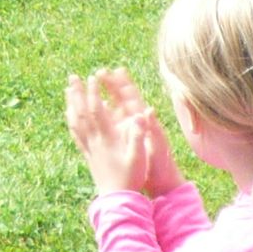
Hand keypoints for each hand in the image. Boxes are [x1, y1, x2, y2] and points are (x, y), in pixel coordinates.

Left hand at [65, 70, 156, 196]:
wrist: (117, 200)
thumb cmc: (130, 178)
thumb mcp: (138, 157)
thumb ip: (138, 135)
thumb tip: (142, 113)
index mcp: (107, 138)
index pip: (96, 110)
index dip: (93, 92)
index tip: (92, 77)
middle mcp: (95, 141)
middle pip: (81, 112)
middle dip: (77, 93)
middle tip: (72, 77)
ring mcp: (89, 148)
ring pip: (76, 122)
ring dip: (71, 104)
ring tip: (68, 91)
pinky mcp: (88, 155)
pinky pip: (76, 134)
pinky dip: (72, 121)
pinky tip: (70, 117)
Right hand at [96, 67, 182, 194]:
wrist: (161, 181)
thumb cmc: (161, 164)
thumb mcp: (159, 144)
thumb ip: (153, 127)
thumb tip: (150, 109)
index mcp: (143, 121)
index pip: (131, 97)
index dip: (123, 83)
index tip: (114, 70)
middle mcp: (135, 123)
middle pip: (120, 99)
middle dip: (110, 85)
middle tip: (99, 72)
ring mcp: (128, 131)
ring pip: (112, 110)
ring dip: (102, 97)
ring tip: (91, 86)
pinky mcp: (122, 140)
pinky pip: (108, 124)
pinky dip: (100, 116)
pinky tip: (91, 112)